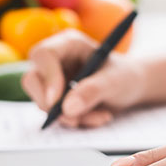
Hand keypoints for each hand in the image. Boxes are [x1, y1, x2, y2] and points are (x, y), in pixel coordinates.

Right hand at [22, 29, 165, 127]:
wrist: (132, 88)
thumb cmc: (125, 75)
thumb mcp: (115, 81)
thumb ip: (93, 90)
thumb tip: (67, 108)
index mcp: (69, 44)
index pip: (44, 55)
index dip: (47, 78)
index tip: (56, 102)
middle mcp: (56, 60)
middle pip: (32, 79)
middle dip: (50, 104)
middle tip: (73, 119)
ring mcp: (53, 81)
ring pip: (43, 102)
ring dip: (70, 117)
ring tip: (100, 116)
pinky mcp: (56, 99)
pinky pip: (55, 115)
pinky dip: (75, 121)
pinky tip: (98, 117)